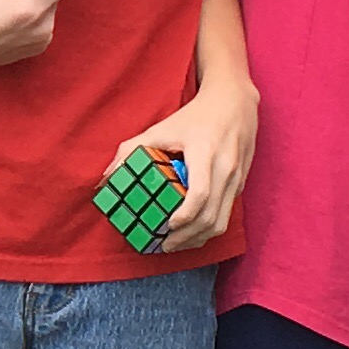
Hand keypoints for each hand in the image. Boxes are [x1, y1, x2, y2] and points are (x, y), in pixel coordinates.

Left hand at [130, 71, 260, 243]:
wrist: (234, 103)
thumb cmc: (194, 117)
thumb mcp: (161, 128)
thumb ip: (132, 149)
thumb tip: (107, 177)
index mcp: (205, 152)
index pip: (200, 193)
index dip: (184, 216)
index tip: (167, 226)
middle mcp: (225, 167)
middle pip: (211, 215)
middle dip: (187, 236)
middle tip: (165, 245)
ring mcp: (237, 178)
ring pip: (222, 221)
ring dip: (199, 238)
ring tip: (177, 244)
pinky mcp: (241, 184)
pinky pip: (227, 214)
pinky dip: (209, 228)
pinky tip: (191, 232)